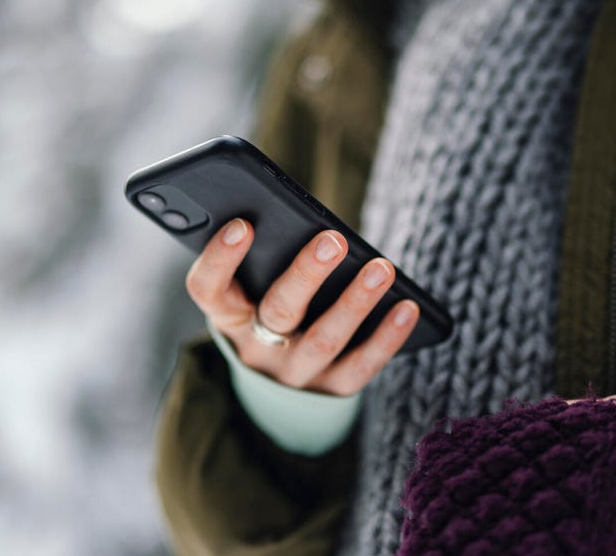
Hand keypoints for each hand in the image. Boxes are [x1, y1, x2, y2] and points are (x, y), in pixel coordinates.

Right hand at [184, 218, 418, 395]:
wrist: (281, 384)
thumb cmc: (268, 310)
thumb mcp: (252, 291)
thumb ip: (266, 259)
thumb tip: (313, 224)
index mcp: (229, 315)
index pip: (208, 290)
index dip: (220, 259)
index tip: (242, 225)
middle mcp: (256, 349)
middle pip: (278, 312)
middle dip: (306, 275)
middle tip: (333, 240)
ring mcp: (293, 375)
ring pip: (323, 340)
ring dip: (355, 302)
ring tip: (382, 267)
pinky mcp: (329, 391)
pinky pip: (360, 366)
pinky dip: (387, 337)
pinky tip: (408, 307)